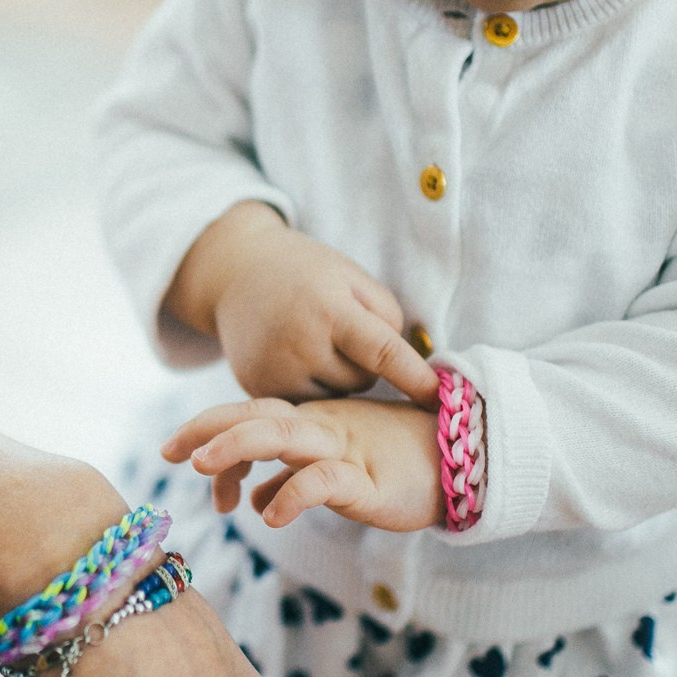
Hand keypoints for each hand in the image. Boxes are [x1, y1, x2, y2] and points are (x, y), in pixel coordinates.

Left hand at [163, 397, 444, 531]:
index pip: (249, 413)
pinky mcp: (368, 480)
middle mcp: (320, 428)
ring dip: (238, 448)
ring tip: (201, 468)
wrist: (463, 459)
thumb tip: (250, 497)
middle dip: (208, 431)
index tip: (169, 448)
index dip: (207, 426)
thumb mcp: (332, 468)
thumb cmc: (395, 463)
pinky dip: (293, 494)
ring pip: (284, 436)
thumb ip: (288, 478)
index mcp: (309, 423)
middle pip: (255, 417)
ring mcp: (344, 450)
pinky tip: (268, 515)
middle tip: (167, 450)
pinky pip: (324, 481)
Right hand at [164, 203, 436, 405]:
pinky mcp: (256, 388)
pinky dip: (310, 387)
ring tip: (312, 343)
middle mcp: (299, 344)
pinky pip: (305, 404)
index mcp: (329, 309)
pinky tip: (295, 358)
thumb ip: (386, 318)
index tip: (442, 399)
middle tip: (338, 332)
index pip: (384, 352)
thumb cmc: (306, 272)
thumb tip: (406, 369)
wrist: (234, 272)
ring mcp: (274, 371)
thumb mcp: (350, 277)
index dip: (416, 378)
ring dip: (336, 379)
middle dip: (362, 364)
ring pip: (334, 398)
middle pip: (361, 380)